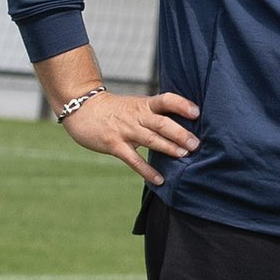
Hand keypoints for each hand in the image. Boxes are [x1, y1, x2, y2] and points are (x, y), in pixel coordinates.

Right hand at [59, 89, 199, 186]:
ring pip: (150, 139)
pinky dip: (147, 170)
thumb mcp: (136, 104)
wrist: (83, 109)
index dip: (181, 105)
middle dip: (180, 133)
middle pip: (161, 123)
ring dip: (168, 148)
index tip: (196, 112)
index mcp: (144, 105)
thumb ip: (156, 113)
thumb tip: (184, 126)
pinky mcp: (114, 145)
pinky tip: (159, 179)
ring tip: (184, 155)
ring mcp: (125, 131)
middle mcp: (137, 116)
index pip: (166, 100)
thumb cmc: (116, 110)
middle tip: (196, 144)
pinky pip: (133, 160)